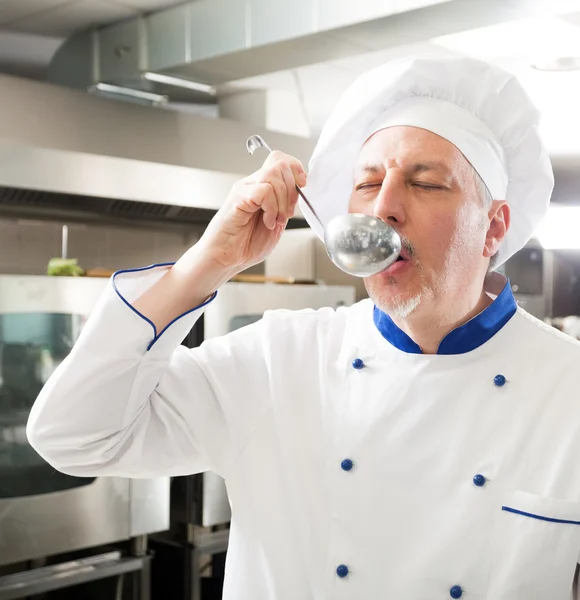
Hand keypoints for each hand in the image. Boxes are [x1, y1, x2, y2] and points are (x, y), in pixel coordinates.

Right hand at [197, 150, 306, 274]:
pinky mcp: (238, 199)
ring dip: (283, 201)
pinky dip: (272, 208)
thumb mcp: (276, 221)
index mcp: (261, 187)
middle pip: (279, 163)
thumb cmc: (245, 244)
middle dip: (292, 189)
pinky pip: (264, 191)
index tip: (302, 186)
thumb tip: (299, 189)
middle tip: (287, 213)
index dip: (296, 169)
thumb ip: (286, 204)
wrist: (225, 259)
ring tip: (275, 220)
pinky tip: (267, 222)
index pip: (280, 159)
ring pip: (273, 174)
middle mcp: (252, 184)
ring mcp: (244, 190)